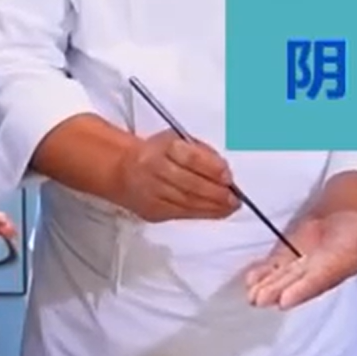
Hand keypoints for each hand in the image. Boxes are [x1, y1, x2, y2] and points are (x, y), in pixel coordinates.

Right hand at [114, 130, 237, 221]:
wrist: (122, 170)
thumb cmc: (156, 153)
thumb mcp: (177, 140)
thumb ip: (201, 151)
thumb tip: (223, 170)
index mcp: (162, 147)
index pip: (190, 158)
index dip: (211, 168)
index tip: (228, 176)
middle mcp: (154, 170)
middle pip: (189, 184)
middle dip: (216, 193)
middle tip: (234, 198)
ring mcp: (152, 193)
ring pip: (186, 202)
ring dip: (212, 206)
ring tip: (229, 207)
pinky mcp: (153, 211)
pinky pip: (181, 214)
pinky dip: (202, 214)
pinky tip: (216, 212)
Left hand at [242, 210, 356, 309]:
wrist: (344, 223)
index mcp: (334, 268)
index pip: (316, 282)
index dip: (301, 290)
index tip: (285, 300)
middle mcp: (314, 273)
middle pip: (293, 283)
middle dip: (276, 291)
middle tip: (259, 299)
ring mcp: (298, 267)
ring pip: (279, 278)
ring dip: (265, 285)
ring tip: (250, 294)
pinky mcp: (286, 258)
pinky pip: (272, 267)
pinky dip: (259, 272)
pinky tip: (247, 279)